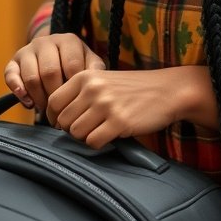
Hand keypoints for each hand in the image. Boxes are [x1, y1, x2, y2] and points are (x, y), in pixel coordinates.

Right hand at [4, 33, 105, 110]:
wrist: (55, 54)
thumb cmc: (76, 64)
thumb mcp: (89, 63)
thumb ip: (95, 71)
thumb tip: (94, 86)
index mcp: (68, 40)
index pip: (71, 66)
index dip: (74, 88)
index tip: (77, 104)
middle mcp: (47, 41)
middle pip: (49, 72)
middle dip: (55, 96)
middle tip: (61, 112)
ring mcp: (28, 49)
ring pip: (31, 77)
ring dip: (39, 98)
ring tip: (48, 109)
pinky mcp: (13, 61)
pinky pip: (11, 76)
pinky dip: (18, 92)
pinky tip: (29, 103)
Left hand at [46, 66, 219, 148]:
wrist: (168, 90)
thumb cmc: (134, 88)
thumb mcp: (103, 80)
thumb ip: (80, 93)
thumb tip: (56, 119)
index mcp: (85, 76)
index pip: (53, 102)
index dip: (54, 117)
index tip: (64, 124)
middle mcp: (93, 89)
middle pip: (63, 121)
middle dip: (72, 129)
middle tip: (88, 128)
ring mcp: (106, 105)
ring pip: (76, 133)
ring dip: (86, 137)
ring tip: (101, 130)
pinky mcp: (119, 122)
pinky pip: (93, 142)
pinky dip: (99, 143)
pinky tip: (110, 135)